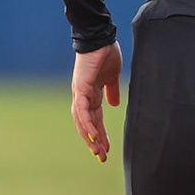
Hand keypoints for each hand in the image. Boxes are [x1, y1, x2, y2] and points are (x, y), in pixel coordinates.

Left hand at [71, 41, 122, 161]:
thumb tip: (114, 104)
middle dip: (94, 142)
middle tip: (101, 157)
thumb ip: (112, 91)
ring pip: (83, 122)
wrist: (101, 37)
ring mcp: (80, 93)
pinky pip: (83, 111)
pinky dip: (87, 124)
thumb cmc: (106, 53)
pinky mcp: (81, 88)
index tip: (107, 149)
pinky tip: (93, 136)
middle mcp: (82, 97)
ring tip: (98, 151)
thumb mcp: (113, 76)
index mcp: (91, 95)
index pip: (95, 119)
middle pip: (86, 125)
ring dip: (90, 138)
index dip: (100, 134)